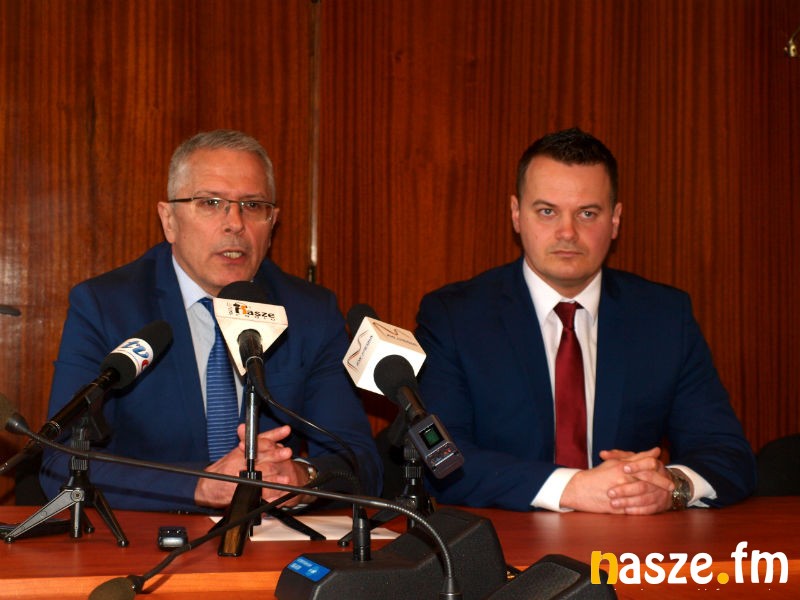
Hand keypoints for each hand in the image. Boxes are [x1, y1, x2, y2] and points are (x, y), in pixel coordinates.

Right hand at [194, 424, 314, 508]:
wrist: (208, 486)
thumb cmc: (224, 469)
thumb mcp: (238, 452)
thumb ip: (254, 444)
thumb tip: (273, 440)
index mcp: (242, 450)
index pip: (260, 439)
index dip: (274, 434)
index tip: (286, 430)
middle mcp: (241, 461)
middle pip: (261, 456)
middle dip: (275, 454)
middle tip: (286, 452)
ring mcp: (240, 476)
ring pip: (260, 474)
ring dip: (274, 476)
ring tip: (285, 477)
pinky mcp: (239, 490)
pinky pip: (256, 491)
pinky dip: (268, 492)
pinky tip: (277, 492)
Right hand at [559, 447, 673, 513]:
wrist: (580, 490)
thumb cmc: (599, 474)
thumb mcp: (617, 462)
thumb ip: (637, 457)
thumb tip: (655, 451)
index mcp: (623, 467)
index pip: (647, 466)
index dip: (660, 470)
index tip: (669, 476)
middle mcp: (622, 479)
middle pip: (648, 480)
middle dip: (661, 484)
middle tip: (671, 488)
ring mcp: (620, 494)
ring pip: (643, 496)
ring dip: (655, 497)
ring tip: (663, 498)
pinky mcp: (617, 507)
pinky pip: (635, 509)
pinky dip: (644, 509)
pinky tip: (651, 508)